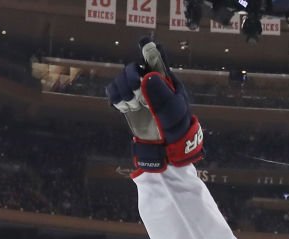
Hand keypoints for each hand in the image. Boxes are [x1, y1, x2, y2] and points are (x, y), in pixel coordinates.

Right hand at [106, 38, 203, 172]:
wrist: (166, 146)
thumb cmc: (175, 125)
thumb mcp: (172, 110)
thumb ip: (160, 93)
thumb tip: (146, 75)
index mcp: (164, 79)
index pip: (156, 58)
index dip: (149, 49)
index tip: (144, 42)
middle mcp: (149, 83)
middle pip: (132, 68)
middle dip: (130, 77)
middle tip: (134, 92)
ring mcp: (137, 93)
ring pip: (121, 80)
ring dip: (122, 90)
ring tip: (131, 105)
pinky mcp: (127, 104)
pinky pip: (113, 92)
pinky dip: (115, 98)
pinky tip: (123, 107)